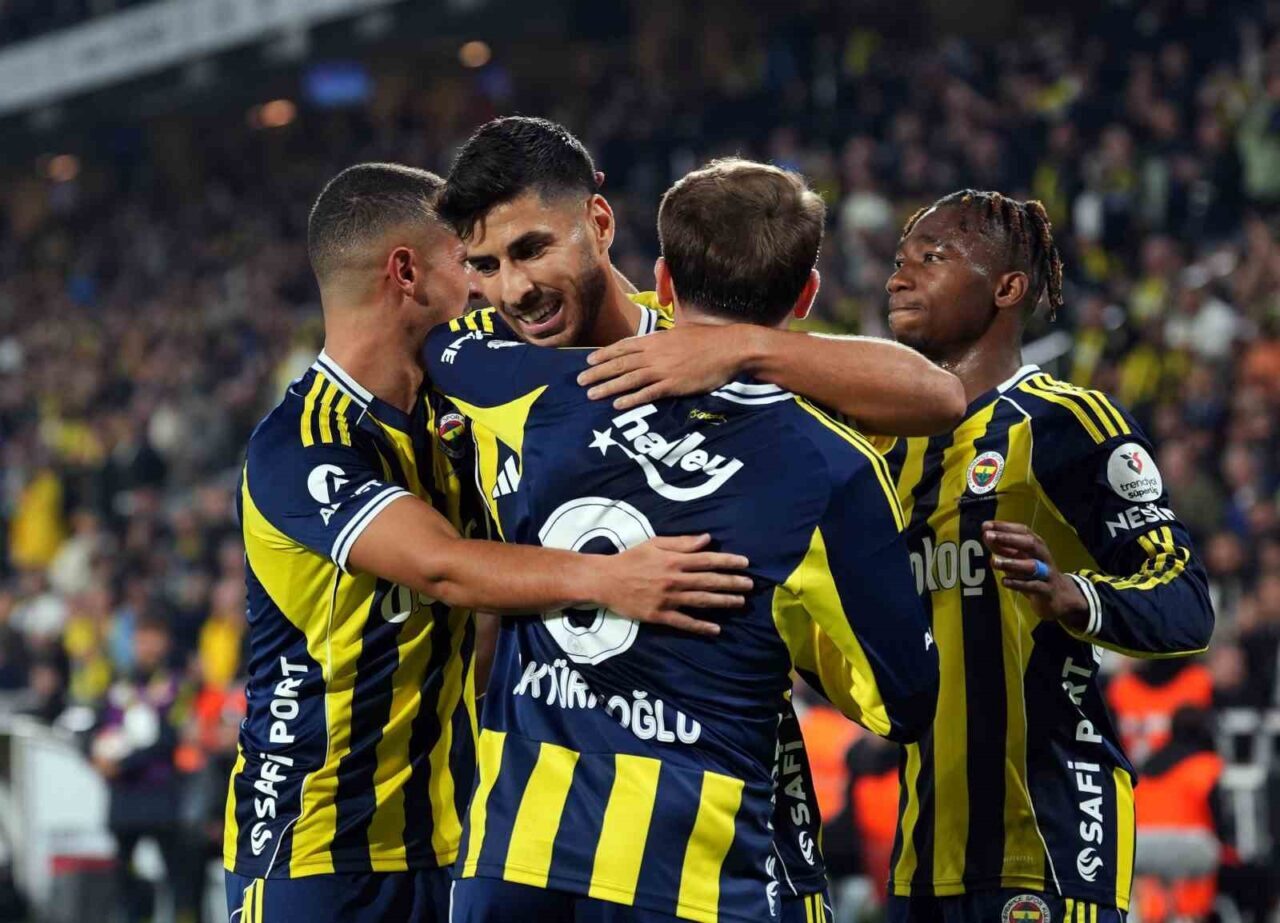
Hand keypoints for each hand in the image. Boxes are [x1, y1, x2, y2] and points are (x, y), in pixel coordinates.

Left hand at [578, 326, 750, 409]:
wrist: (730, 347)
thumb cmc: (709, 339)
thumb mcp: (681, 333)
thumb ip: (664, 340)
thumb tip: (654, 343)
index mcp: (656, 340)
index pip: (624, 347)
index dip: (605, 355)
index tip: (589, 361)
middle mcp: (655, 354)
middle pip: (620, 363)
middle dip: (598, 372)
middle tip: (579, 381)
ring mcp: (663, 370)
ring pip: (629, 379)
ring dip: (608, 387)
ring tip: (591, 394)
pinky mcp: (674, 385)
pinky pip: (648, 393)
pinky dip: (631, 399)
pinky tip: (617, 405)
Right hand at [597, 534, 751, 635]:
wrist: (604, 580)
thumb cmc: (630, 559)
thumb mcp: (654, 543)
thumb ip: (682, 543)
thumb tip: (707, 539)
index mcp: (673, 560)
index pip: (707, 560)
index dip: (728, 561)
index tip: (745, 563)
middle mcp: (673, 579)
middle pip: (709, 581)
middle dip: (732, 582)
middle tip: (750, 585)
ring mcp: (667, 599)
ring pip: (701, 601)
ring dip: (723, 602)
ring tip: (740, 602)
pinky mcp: (659, 615)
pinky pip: (684, 622)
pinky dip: (700, 626)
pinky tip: (716, 629)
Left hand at [982, 520, 1088, 630]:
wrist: (1060, 597)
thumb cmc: (1035, 574)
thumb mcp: (1020, 559)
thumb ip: (1003, 548)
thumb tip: (986, 535)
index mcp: (1037, 546)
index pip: (1022, 531)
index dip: (1004, 527)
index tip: (986, 525)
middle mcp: (1043, 557)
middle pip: (1030, 544)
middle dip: (1008, 538)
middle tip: (988, 536)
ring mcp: (1046, 574)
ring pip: (1031, 566)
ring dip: (1011, 563)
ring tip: (993, 561)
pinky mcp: (1047, 591)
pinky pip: (1033, 586)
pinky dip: (1018, 583)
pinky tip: (1004, 581)